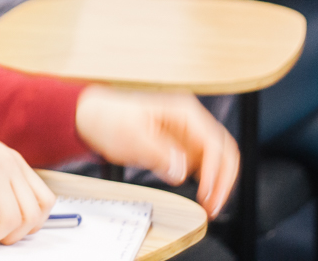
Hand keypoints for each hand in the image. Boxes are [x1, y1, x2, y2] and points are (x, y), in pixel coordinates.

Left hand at [74, 86, 238, 218]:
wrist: (93, 117)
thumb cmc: (109, 119)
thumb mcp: (131, 137)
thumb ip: (158, 153)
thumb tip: (181, 170)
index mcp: (183, 111)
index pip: (213, 141)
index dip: (216, 169)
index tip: (208, 192)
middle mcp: (190, 121)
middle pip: (224, 149)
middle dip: (224, 178)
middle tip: (214, 204)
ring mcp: (186, 134)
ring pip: (217, 159)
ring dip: (218, 181)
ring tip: (209, 205)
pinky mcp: (180, 146)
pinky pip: (204, 164)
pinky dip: (207, 180)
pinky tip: (202, 195)